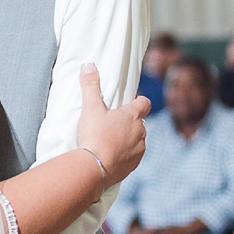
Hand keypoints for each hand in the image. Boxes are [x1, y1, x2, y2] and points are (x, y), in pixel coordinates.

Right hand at [74, 65, 149, 187]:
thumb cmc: (94, 136)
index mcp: (133, 116)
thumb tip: (88, 65)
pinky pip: (132, 157)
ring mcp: (139, 150)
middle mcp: (141, 132)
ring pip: (137, 141)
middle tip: (112, 123)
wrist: (95, 168)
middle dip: (129, 122)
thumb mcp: (90, 108)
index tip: (130, 101)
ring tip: (110, 141)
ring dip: (128, 139)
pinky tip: (111, 156)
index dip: (139, 101)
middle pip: (140, 123)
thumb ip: (90, 86)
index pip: (145, 103)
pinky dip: (125, 155)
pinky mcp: (134, 165)